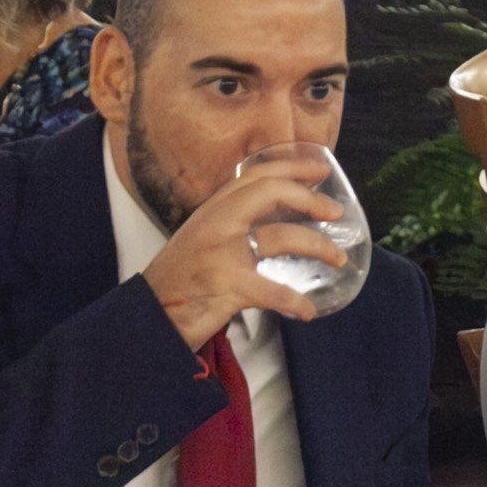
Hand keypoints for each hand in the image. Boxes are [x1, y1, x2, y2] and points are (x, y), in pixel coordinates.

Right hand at [138, 148, 345, 349]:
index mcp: (211, 211)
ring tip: (338, 260)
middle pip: (269, 192)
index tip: (320, 170)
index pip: (254, 175)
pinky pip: (273, 290)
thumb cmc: (179, 282)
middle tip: (335, 213)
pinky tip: (307, 311)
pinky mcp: (225, 286)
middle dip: (309, 198)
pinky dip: (295, 301)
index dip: (291, 167)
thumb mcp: (202, 241)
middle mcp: (214, 224)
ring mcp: (219, 254)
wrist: (148, 318)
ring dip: (318, 247)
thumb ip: (232, 226)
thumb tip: (279, 221)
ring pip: (280, 237)